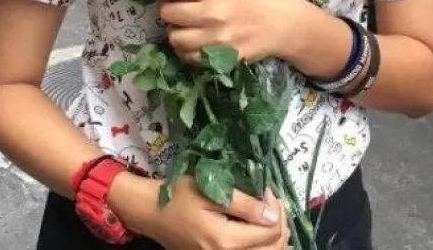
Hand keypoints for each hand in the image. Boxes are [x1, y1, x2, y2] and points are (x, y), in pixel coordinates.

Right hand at [146, 176, 287, 249]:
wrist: (152, 212)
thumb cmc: (179, 196)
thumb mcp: (211, 191)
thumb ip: (244, 204)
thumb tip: (272, 215)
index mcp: (225, 241)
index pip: (270, 232)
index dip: (276, 209)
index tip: (266, 189)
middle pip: (273, 249)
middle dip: (280, 224)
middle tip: (272, 201)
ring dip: (274, 236)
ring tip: (268, 214)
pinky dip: (262, 245)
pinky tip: (259, 229)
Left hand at [158, 0, 292, 63]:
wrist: (284, 25)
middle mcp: (213, 14)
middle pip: (168, 13)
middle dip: (167, 8)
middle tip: (175, 7)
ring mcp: (216, 39)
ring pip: (174, 38)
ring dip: (175, 31)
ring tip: (184, 26)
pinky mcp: (221, 58)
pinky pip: (188, 57)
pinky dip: (186, 50)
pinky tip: (194, 42)